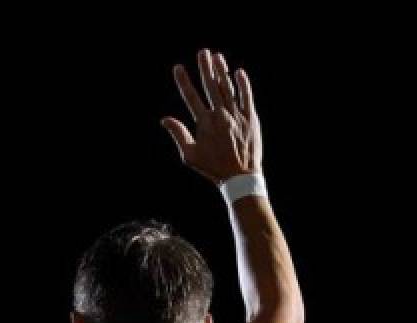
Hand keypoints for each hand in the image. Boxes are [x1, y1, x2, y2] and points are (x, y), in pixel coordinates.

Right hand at [161, 49, 262, 183]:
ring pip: (228, 88)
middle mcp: (220, 115)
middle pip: (211, 86)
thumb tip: (165, 120)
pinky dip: (243, 84)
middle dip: (206, 68)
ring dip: (222, 71)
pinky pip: (246, 97)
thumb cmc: (212, 167)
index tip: (178, 67)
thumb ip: (178, 134)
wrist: (240, 175)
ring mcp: (237, 115)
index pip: (191, 97)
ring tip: (217, 57)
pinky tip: (238, 73)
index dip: (184, 81)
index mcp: (204, 123)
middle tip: (202, 52)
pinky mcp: (251, 118)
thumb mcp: (189, 155)